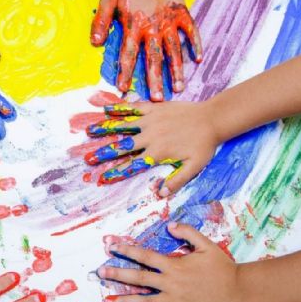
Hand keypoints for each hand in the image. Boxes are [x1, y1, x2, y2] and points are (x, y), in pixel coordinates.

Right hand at [85, 101, 217, 195]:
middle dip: (104, 152)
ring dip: (105, 129)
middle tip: (88, 158)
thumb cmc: (204, 145)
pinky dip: (119, 108)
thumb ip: (176, 180)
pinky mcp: (154, 108)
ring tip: (88, 131)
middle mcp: (150, 137)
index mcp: (157, 153)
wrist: (212, 118)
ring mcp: (151, 120)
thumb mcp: (194, 167)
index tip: (102, 178)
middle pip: (122, 146)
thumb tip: (160, 194)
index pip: (132, 165)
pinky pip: (133, 108)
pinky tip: (106, 109)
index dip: (116, 173)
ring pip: (123, 126)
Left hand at [91, 0, 201, 100]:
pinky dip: (195, 44)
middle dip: (155, 80)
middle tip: (158, 99)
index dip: (126, 72)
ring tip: (179, 88)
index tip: (124, 89)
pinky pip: (191, 31)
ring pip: (174, 49)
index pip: (129, 54)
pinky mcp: (182, 12)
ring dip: (176, 70)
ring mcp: (169, 20)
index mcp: (134, 24)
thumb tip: (96, 43)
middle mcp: (153, 26)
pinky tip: (199, 59)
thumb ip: (102, 22)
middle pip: (154, 58)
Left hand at [96, 223, 239, 301]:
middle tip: (100, 273)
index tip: (111, 247)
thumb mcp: (206, 244)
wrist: (238, 290)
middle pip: (139, 278)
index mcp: (174, 265)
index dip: (127, 251)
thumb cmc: (222, 267)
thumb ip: (187, 233)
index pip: (145, 256)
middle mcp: (171, 283)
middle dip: (118, 274)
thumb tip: (169, 225)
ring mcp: (175, 301)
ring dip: (125, 301)